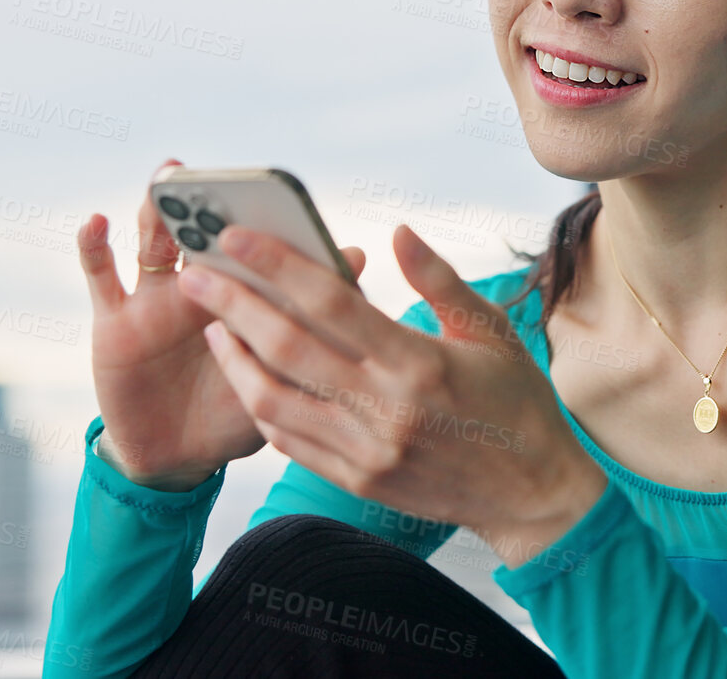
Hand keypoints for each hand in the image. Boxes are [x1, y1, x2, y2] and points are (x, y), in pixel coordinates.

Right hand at [77, 158, 370, 491]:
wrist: (180, 458)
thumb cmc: (240, 413)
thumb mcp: (282, 379)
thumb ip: (316, 330)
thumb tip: (361, 266)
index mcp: (246, 297)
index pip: (260, 252)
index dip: (273, 228)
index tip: (288, 202)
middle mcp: (202, 287)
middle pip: (207, 235)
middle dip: (214, 203)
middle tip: (223, 176)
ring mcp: (156, 299)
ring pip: (155, 241)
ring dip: (159, 207)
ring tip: (169, 177)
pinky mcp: (114, 321)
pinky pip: (100, 276)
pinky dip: (93, 246)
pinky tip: (97, 221)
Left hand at [178, 221, 608, 565]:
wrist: (531, 494)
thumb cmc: (515, 403)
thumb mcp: (490, 331)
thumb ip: (438, 279)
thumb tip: (397, 231)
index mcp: (419, 364)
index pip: (332, 305)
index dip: (278, 266)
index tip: (238, 237)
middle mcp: (386, 410)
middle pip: (288, 349)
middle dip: (234, 306)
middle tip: (196, 274)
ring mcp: (366, 452)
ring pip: (275, 400)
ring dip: (235, 359)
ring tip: (213, 324)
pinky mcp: (356, 480)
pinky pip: (290, 441)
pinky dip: (262, 404)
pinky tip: (248, 374)